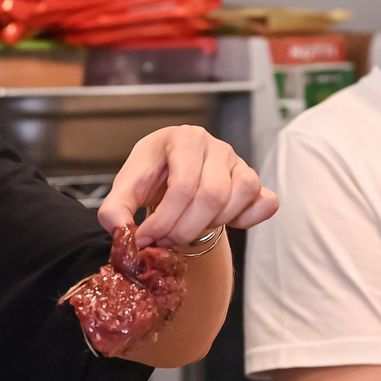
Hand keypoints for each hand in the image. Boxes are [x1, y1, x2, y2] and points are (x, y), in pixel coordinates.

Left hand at [98, 126, 279, 247]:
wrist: (172, 169)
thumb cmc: (152, 174)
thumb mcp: (127, 187)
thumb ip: (114, 208)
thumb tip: (119, 231)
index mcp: (184, 139)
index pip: (183, 187)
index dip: (163, 221)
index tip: (145, 239)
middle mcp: (217, 146)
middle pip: (212, 197)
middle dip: (185, 229)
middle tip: (164, 241)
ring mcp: (239, 162)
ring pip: (239, 198)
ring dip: (212, 225)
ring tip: (186, 228)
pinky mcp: (254, 181)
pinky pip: (265, 202)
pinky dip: (248, 219)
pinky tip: (225, 224)